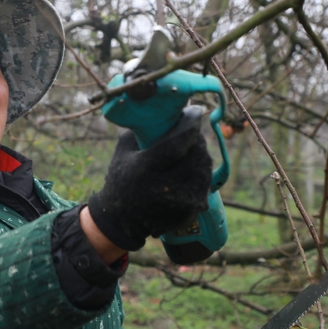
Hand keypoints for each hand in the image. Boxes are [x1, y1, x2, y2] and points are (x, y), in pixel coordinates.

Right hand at [87, 106, 212, 250]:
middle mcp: (164, 188)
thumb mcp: (123, 151)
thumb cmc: (122, 179)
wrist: (122, 220)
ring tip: (192, 148)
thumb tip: (162, 107)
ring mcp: (180, 203)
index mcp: (144, 169)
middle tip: (192, 130)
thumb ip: (141, 130)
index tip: (196, 111)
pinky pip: (205, 184)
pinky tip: (192, 167)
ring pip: (205, 168)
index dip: (191, 123)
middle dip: (197, 138)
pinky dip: (201, 172)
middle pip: (196, 154)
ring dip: (202, 154)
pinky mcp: (190, 212)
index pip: (178, 142)